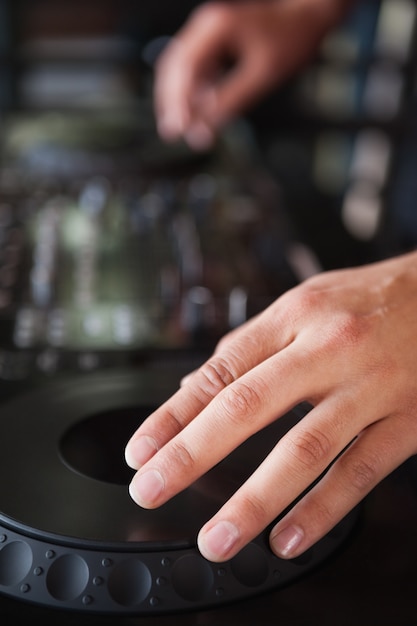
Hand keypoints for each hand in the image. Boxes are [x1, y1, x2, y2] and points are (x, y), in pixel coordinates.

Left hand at [126, 251, 416, 561]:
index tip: (142, 449)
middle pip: (247, 405)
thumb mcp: (307, 302)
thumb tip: (199, 387)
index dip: (174, 413)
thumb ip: (252, 344)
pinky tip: (288, 538)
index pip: (221, 369)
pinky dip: (321, 510)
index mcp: (297, 316)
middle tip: (151, 489)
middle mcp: (328, 349)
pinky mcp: (406, 422)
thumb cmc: (373, 300)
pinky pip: (359, 471)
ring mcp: (370, 388)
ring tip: (217, 537)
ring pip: (303, 449)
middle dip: (192, 454)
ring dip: (254, 500)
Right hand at [153, 0, 350, 149]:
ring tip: (182, 127)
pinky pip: (197, 66)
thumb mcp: (262, 77)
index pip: (184, 67)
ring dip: (180, 97)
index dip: (178, 101)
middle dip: (171, 101)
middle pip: (175, 66)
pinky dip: (194, 89)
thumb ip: (231, 102)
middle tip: (171, 133)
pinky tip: (199, 109)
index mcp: (217, 28)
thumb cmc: (292, 40)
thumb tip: (205, 129)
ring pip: (181, 67)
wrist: (309, 17)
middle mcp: (207, 25)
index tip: (178, 128)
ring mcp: (210, 31)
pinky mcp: (216, 40)